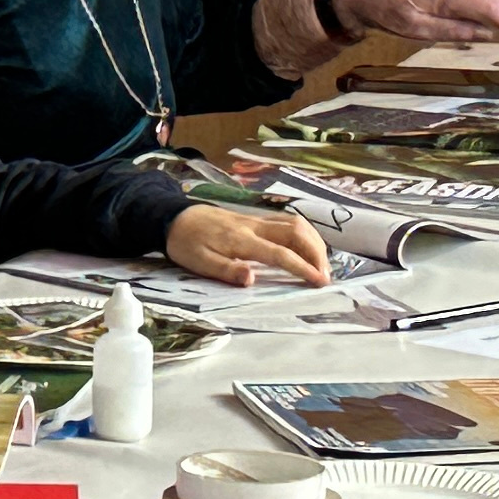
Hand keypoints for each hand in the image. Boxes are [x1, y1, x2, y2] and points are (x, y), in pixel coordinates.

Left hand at [168, 202, 331, 289]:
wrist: (173, 216)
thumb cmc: (185, 243)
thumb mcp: (198, 262)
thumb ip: (226, 270)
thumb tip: (252, 279)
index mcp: (241, 240)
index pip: (280, 254)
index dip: (303, 267)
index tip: (319, 282)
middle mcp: (254, 226)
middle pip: (296, 233)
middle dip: (316, 253)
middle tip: (325, 276)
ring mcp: (256, 220)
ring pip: (295, 224)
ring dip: (313, 242)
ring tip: (320, 265)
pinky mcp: (255, 218)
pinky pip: (287, 222)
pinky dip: (304, 234)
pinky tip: (307, 247)